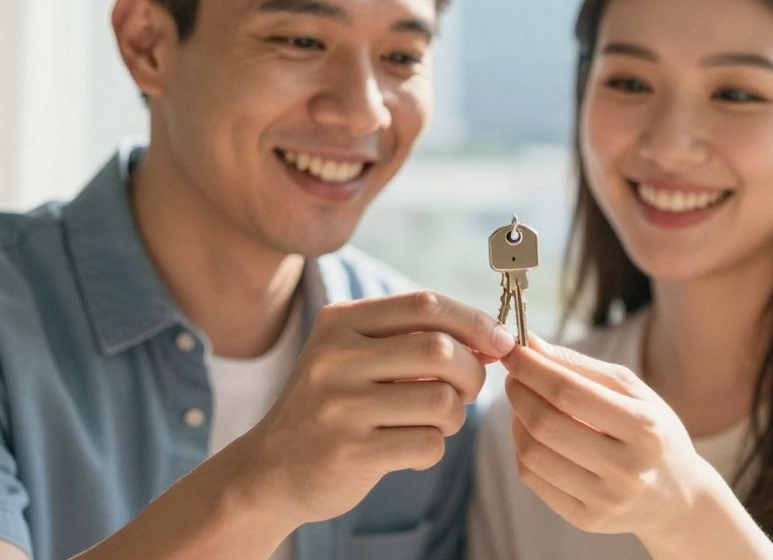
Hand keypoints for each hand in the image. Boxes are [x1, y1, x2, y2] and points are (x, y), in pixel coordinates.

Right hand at [236, 290, 518, 526]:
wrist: (271, 468)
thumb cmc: (334, 406)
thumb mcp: (356, 356)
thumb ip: (415, 339)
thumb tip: (493, 339)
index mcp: (340, 322)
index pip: (425, 304)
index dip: (474, 321)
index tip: (500, 342)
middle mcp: (335, 357)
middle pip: (441, 351)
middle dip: (472, 372)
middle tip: (468, 389)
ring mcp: (340, 406)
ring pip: (442, 400)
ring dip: (455, 415)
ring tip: (435, 421)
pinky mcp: (350, 452)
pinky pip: (428, 444)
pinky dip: (434, 448)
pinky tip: (411, 447)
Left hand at [502, 334, 726, 548]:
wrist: (677, 496)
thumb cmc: (652, 431)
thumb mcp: (632, 390)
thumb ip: (580, 366)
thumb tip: (530, 345)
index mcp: (644, 428)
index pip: (568, 392)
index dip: (531, 368)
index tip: (512, 349)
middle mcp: (627, 468)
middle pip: (545, 423)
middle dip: (519, 391)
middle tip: (515, 376)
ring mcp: (606, 499)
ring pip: (532, 453)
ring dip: (516, 421)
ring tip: (525, 405)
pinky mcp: (587, 519)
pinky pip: (533, 479)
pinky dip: (523, 450)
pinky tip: (535, 436)